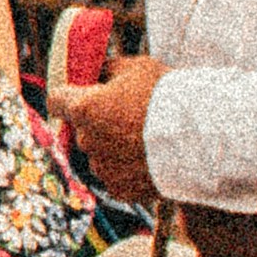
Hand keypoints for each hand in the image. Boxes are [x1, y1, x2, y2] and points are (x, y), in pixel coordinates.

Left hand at [52, 51, 165, 210]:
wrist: (200, 138)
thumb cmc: (168, 96)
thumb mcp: (138, 68)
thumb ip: (110, 70)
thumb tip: (99, 72)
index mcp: (84, 108)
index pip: (56, 101)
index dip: (67, 97)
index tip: (80, 95)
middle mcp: (86, 140)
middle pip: (82, 129)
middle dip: (98, 122)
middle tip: (129, 116)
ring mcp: (102, 168)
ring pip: (99, 154)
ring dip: (113, 147)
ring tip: (145, 139)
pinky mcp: (119, 189)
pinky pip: (115, 176)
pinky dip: (127, 170)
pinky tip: (149, 159)